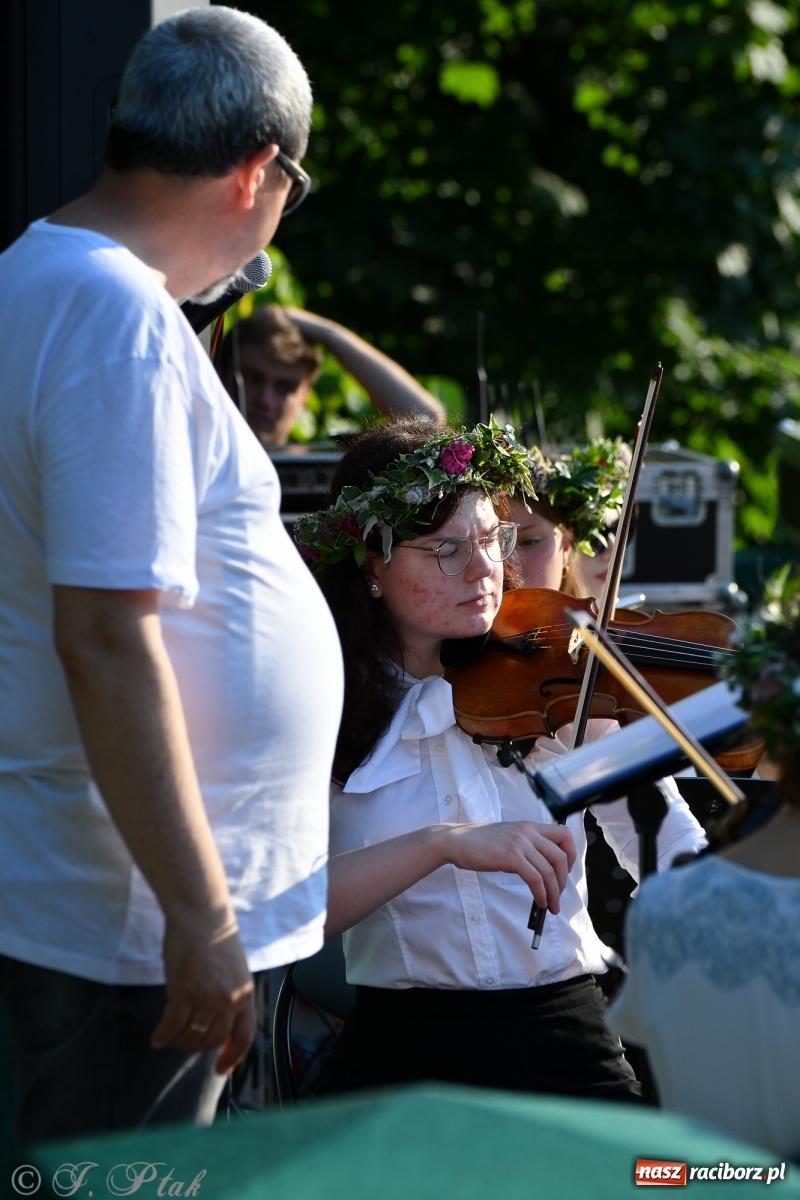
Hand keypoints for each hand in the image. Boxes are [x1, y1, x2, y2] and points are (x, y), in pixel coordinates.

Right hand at [150, 919, 256, 1074]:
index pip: (244, 1035)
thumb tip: (216, 1017)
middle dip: (196, 1046)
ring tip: (169, 1035)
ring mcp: (209, 997)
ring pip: (192, 1034)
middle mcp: (231, 999)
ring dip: (178, 1039)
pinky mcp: (186, 992)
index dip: (233, 1056)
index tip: (222, 1070)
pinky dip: (163, 1035)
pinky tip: (156, 1038)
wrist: (201, 915)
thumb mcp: (233, 969)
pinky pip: (173, 1025)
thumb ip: (229, 993)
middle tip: (183, 1041)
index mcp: (246, 993)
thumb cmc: (214, 936)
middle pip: (213, 1039)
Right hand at [443, 821, 575, 914]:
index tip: (566, 871)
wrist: (457, 841)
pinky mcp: (511, 856)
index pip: (564, 834)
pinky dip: (541, 894)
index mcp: (530, 826)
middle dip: (563, 880)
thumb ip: (527, 846)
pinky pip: (536, 879)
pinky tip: (540, 902)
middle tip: (558, 895)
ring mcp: (520, 843)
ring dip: (554, 892)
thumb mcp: (509, 837)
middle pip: (560, 857)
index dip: (571, 854)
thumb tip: (544, 869)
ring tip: (551, 906)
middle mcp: (528, 832)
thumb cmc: (481, 843)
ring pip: (550, 871)